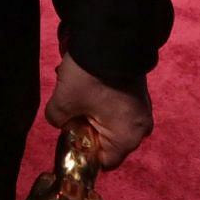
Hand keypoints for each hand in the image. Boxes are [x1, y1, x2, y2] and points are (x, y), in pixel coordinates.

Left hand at [43, 52, 152, 169]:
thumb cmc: (90, 76)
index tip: (68, 136)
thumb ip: (57, 120)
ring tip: (77, 93)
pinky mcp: (138, 95)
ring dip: (91, 112)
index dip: (82, 152)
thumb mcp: (64, 101)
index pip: (103, 161)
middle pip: (106, 141)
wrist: (110, 38)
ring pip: (109, 122)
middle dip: (85, 127)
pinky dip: (100, 102)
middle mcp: (140, 129)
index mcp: (127, 138)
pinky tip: (87, 85)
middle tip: (70, 110)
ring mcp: (141, 111)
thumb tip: (60, 122)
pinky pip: (116, 108)